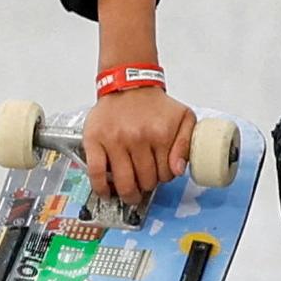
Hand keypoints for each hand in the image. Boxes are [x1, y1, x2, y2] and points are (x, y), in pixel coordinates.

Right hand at [83, 88, 195, 203]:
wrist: (129, 86)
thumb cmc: (155, 105)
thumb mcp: (184, 117)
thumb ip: (186, 143)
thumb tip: (178, 170)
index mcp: (161, 133)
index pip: (166, 173)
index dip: (164, 178)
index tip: (160, 174)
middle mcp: (137, 138)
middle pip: (145, 181)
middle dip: (147, 186)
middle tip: (144, 182)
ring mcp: (114, 141)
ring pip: (124, 182)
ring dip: (128, 193)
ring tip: (130, 194)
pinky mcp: (95, 141)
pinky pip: (96, 173)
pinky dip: (101, 188)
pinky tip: (106, 192)